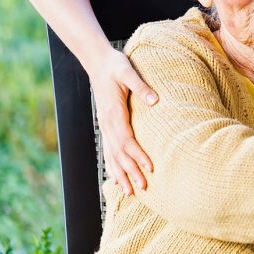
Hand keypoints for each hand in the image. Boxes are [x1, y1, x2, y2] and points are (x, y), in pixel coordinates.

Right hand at [89, 48, 157, 194]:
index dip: (138, 156)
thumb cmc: (115, 65)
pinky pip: (107, 150)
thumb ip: (141, 86)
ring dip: (121, 174)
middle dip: (131, 172)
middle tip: (143, 188)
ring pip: (111, 156)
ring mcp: (104, 126)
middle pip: (119, 154)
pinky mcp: (105, 125)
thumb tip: (155, 100)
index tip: (150, 168)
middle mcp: (107, 124)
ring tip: (130, 191)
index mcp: (114, 113)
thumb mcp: (128, 71)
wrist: (98, 62)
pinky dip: (112, 165)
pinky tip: (116, 177)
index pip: (127, 141)